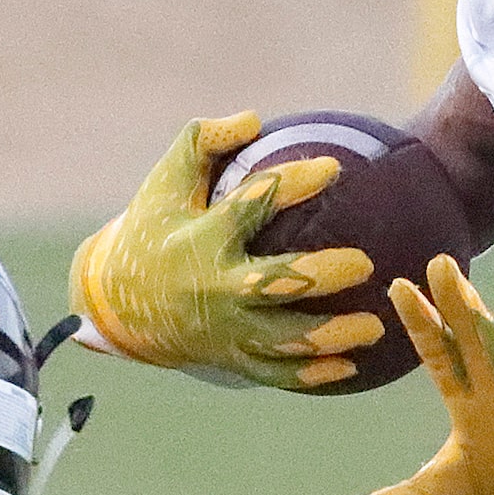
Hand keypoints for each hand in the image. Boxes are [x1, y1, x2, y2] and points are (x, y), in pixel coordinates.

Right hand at [67, 113, 384, 389]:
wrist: (117, 304)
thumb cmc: (153, 229)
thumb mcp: (165, 183)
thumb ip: (203, 142)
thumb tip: (254, 119)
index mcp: (200, 239)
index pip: (249, 206)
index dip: (291, 184)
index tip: (333, 167)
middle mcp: (215, 287)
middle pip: (273, 284)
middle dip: (320, 275)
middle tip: (364, 264)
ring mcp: (224, 330)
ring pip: (283, 340)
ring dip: (331, 336)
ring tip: (377, 325)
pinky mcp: (231, 358)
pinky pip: (276, 373)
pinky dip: (313, 375)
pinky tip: (351, 367)